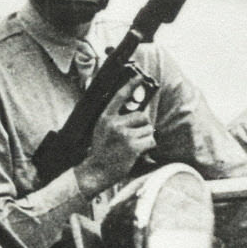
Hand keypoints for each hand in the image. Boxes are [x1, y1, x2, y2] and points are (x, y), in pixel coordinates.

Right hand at [75, 77, 155, 195]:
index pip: (119, 96)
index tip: (139, 77)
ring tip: (134, 145)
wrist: (96, 170)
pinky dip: (149, 146)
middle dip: (143, 126)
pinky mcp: (132, 147)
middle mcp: (114, 124)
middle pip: (142, 116)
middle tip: (135, 135)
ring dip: (146, 137)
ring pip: (148, 129)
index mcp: (105, 117)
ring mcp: (124, 135)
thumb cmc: (101, 150)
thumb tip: (136, 112)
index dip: (130, 85)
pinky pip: (151, 140)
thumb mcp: (102, 130)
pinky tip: (139, 152)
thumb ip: (115, 119)